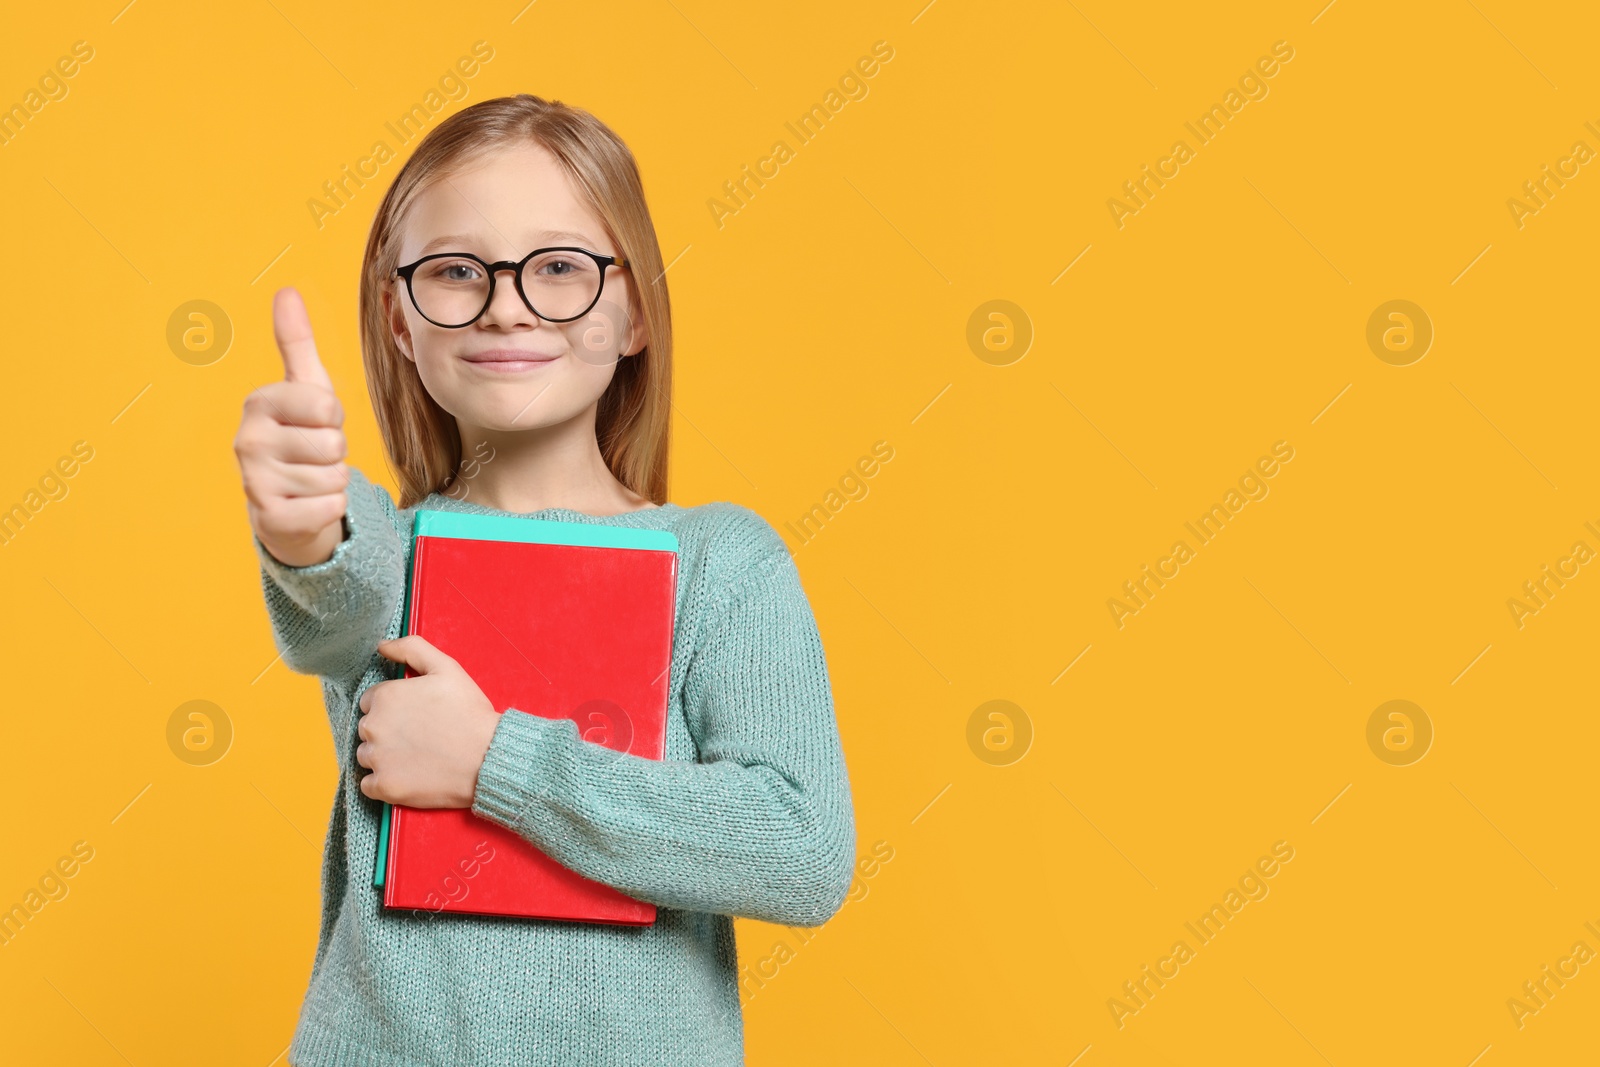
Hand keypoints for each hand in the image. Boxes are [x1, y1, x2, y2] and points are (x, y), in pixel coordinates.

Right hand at [235, 287, 350, 567]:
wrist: (287, 503)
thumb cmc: (301, 437)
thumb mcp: (305, 387)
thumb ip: (296, 341)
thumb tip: (286, 291)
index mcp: (259, 404)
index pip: (327, 407)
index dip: (334, 419)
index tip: (315, 424)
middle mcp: (248, 441)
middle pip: (334, 443)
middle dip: (335, 452)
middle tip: (313, 456)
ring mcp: (254, 482)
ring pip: (335, 477)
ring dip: (332, 481)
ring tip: (309, 479)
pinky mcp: (271, 519)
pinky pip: (330, 507)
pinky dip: (329, 508)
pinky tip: (308, 505)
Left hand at [356, 636, 502, 808]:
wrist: (488, 757)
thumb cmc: (469, 713)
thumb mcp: (446, 668)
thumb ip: (411, 649)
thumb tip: (382, 645)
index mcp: (384, 697)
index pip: (371, 701)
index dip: (394, 707)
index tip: (415, 716)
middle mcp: (373, 727)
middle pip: (367, 728)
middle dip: (387, 731)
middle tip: (419, 736)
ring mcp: (377, 759)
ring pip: (366, 756)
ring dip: (384, 756)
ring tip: (416, 756)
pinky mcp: (385, 787)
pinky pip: (368, 785)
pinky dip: (383, 782)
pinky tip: (408, 775)